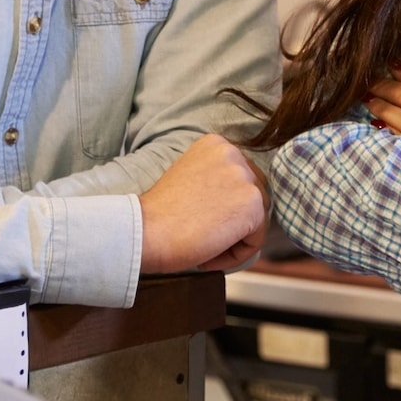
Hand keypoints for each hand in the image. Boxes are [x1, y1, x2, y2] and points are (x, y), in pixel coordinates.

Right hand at [138, 134, 267, 274]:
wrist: (144, 231)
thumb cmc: (159, 215)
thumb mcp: (189, 179)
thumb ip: (215, 180)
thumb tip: (236, 201)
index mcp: (216, 144)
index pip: (239, 181)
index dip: (222, 208)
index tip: (198, 220)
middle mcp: (233, 153)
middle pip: (252, 198)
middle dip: (231, 223)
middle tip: (201, 236)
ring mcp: (245, 177)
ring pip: (255, 220)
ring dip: (233, 240)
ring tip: (203, 246)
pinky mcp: (252, 204)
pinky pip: (256, 240)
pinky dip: (235, 255)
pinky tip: (208, 255)